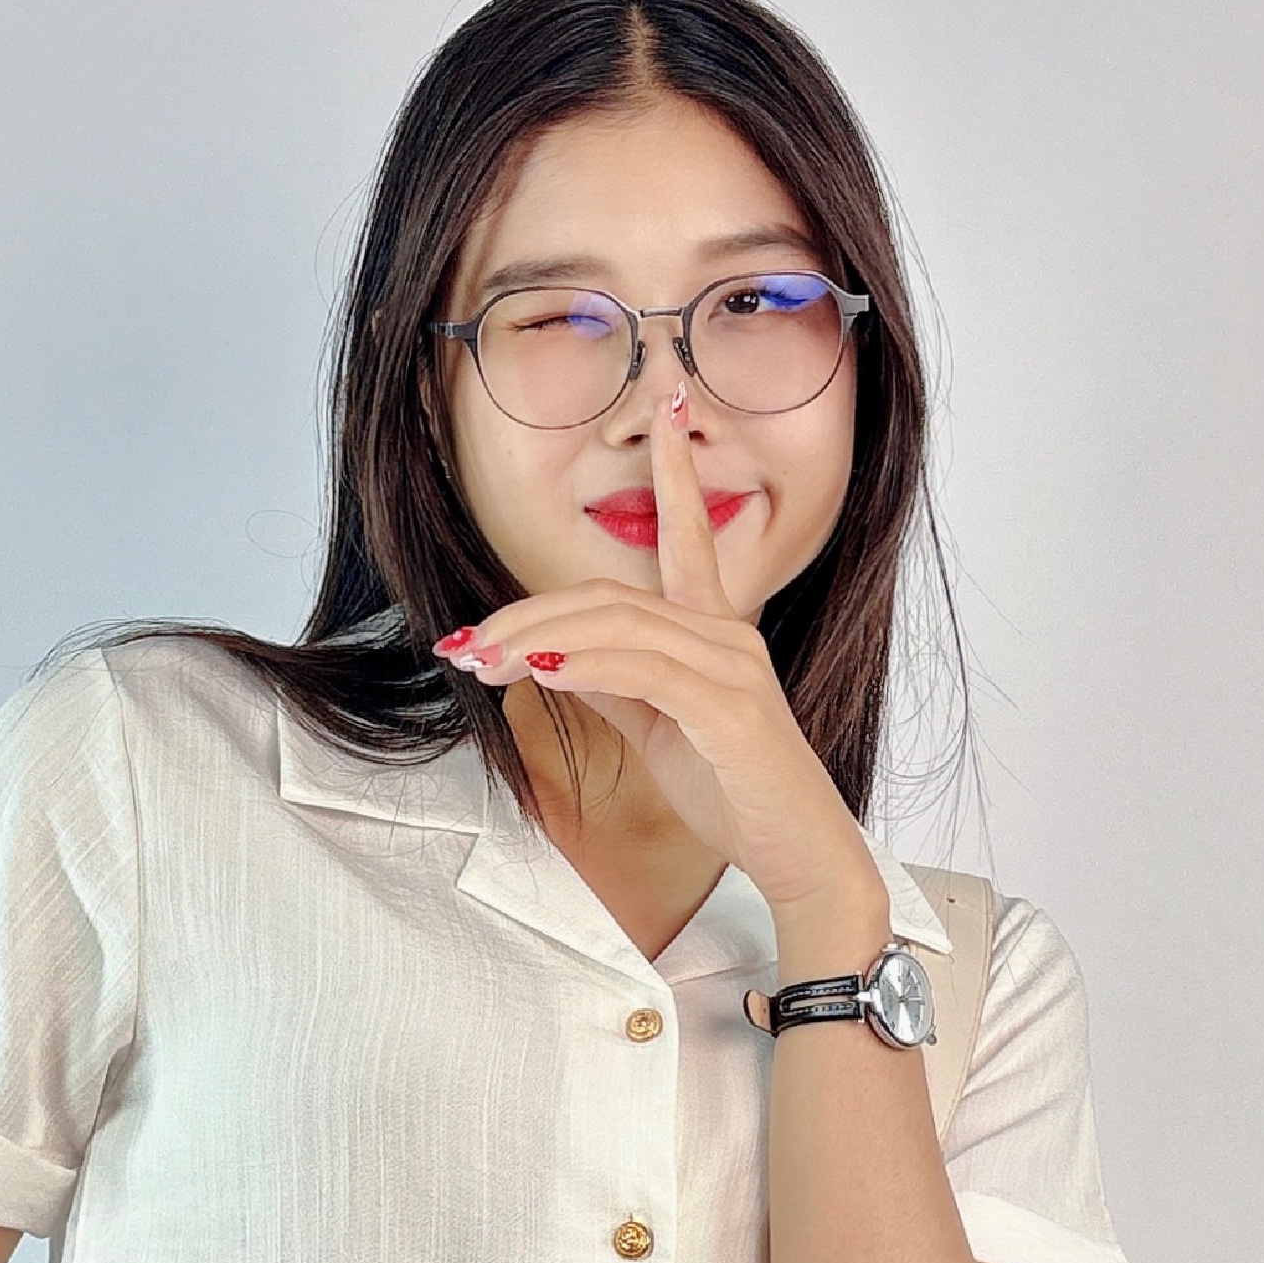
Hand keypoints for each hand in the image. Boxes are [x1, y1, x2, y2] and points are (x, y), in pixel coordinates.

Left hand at [438, 387, 885, 937]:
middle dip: (528, 614)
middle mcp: (728, 636)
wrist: (797, 852)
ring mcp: (732, 668)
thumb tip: (555, 662)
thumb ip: (616, 687)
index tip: (668, 410)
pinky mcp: (728, 709)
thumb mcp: (662, 730)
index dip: (677, 473)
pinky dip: (587, 666)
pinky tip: (543, 673)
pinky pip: (645, 671)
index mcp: (716, 632)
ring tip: (484, 663)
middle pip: (612, 596)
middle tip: (465, 642)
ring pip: (620, 627)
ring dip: (539, 641)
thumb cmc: (736, 794)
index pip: (689, 537)